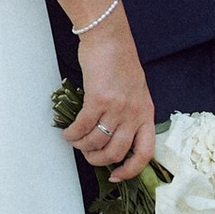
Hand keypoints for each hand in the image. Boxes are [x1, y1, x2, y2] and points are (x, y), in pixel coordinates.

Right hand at [65, 12, 153, 178]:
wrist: (109, 38)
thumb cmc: (120, 61)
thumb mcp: (135, 91)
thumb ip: (129, 113)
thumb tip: (112, 135)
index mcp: (146, 114)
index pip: (144, 153)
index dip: (130, 170)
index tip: (116, 176)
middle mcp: (134, 114)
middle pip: (116, 152)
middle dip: (98, 160)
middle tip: (88, 156)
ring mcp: (117, 107)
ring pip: (98, 142)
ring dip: (82, 147)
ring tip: (74, 142)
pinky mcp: (98, 99)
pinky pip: (83, 126)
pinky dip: (73, 134)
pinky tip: (68, 133)